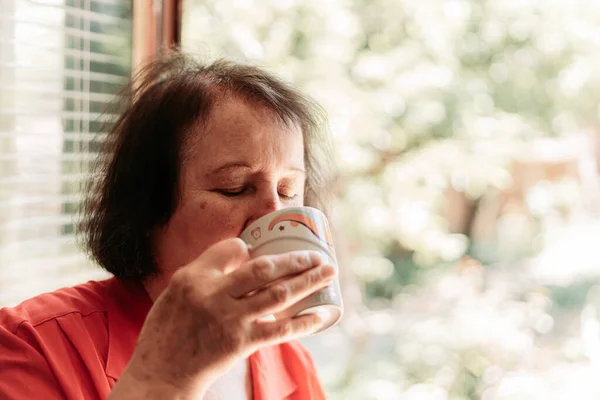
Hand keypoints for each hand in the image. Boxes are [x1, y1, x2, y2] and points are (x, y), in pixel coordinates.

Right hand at [109, 238, 334, 398]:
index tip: (261, 251)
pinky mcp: (241, 343)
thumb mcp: (176, 291)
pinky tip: (321, 314)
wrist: (161, 372)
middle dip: (296, 259)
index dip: (250, 247)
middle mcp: (213, 294)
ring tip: (328, 271)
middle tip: (318, 254)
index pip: (232, 248)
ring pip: (278, 293)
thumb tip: (243, 256)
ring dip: (307, 280)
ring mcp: (230, 319)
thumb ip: (207, 272)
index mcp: (194, 277)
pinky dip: (304, 322)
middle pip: (264, 268)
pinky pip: (280, 330)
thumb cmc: (168, 331)